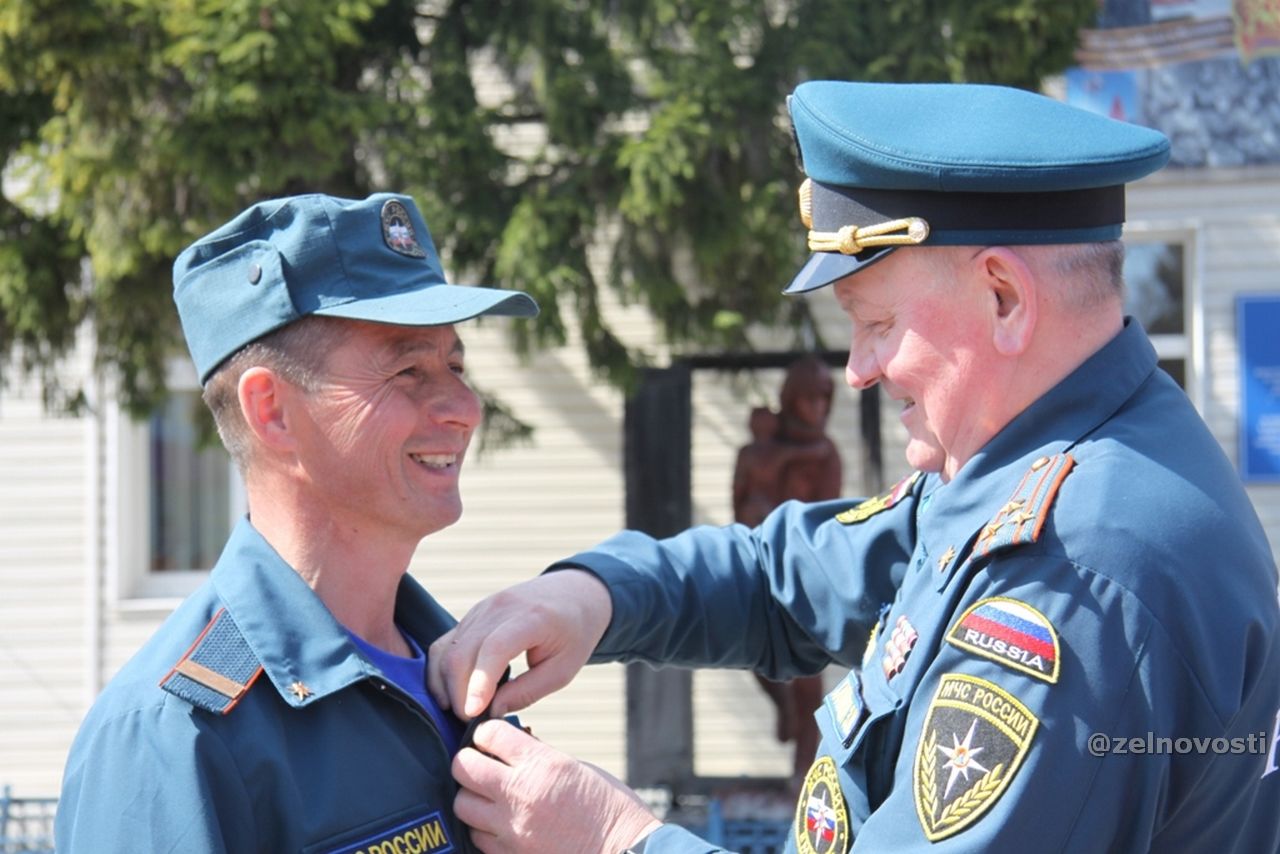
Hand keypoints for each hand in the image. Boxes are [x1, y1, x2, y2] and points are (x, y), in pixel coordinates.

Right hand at [427, 569, 612, 718]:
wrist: (573, 593)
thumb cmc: (573, 632)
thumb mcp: (563, 669)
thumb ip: (527, 691)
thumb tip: (491, 712)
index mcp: (531, 618)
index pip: (494, 649)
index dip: (479, 683)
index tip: (471, 714)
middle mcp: (499, 608)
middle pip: (460, 653)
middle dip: (458, 694)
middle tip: (470, 721)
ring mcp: (481, 609)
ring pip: (446, 650)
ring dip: (445, 685)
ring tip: (459, 710)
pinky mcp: (471, 615)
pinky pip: (445, 644)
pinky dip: (441, 670)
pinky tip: (451, 692)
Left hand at [452, 721, 660, 853]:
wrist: (625, 851)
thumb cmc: (609, 808)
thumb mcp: (576, 767)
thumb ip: (538, 756)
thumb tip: (508, 746)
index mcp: (542, 765)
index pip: (489, 734)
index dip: (487, 733)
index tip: (491, 738)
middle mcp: (521, 795)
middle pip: (463, 768)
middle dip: (469, 761)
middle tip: (480, 763)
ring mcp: (512, 830)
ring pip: (462, 806)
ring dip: (472, 797)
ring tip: (490, 797)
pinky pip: (478, 838)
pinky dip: (483, 829)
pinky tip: (500, 823)